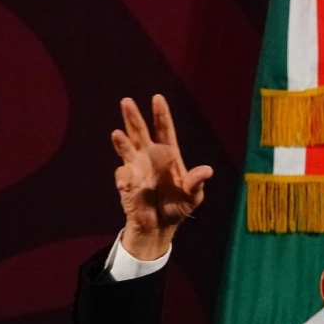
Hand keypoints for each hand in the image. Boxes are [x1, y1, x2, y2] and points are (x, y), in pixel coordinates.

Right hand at [112, 95, 212, 259]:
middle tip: (126, 101)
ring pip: (127, 148)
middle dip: (133, 117)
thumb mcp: (193, 196)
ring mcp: (136, 167)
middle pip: (140, 132)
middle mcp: (150, 156)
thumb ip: (197, 183)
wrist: (160, 226)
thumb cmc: (178, 206)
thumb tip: (207, 171)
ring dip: (121, 141)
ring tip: (116, 133)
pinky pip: (123, 177)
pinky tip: (127, 186)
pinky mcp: (127, 183)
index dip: (161, 114)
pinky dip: (124, 180)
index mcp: (169, 154)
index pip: (164, 129)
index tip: (157, 98)